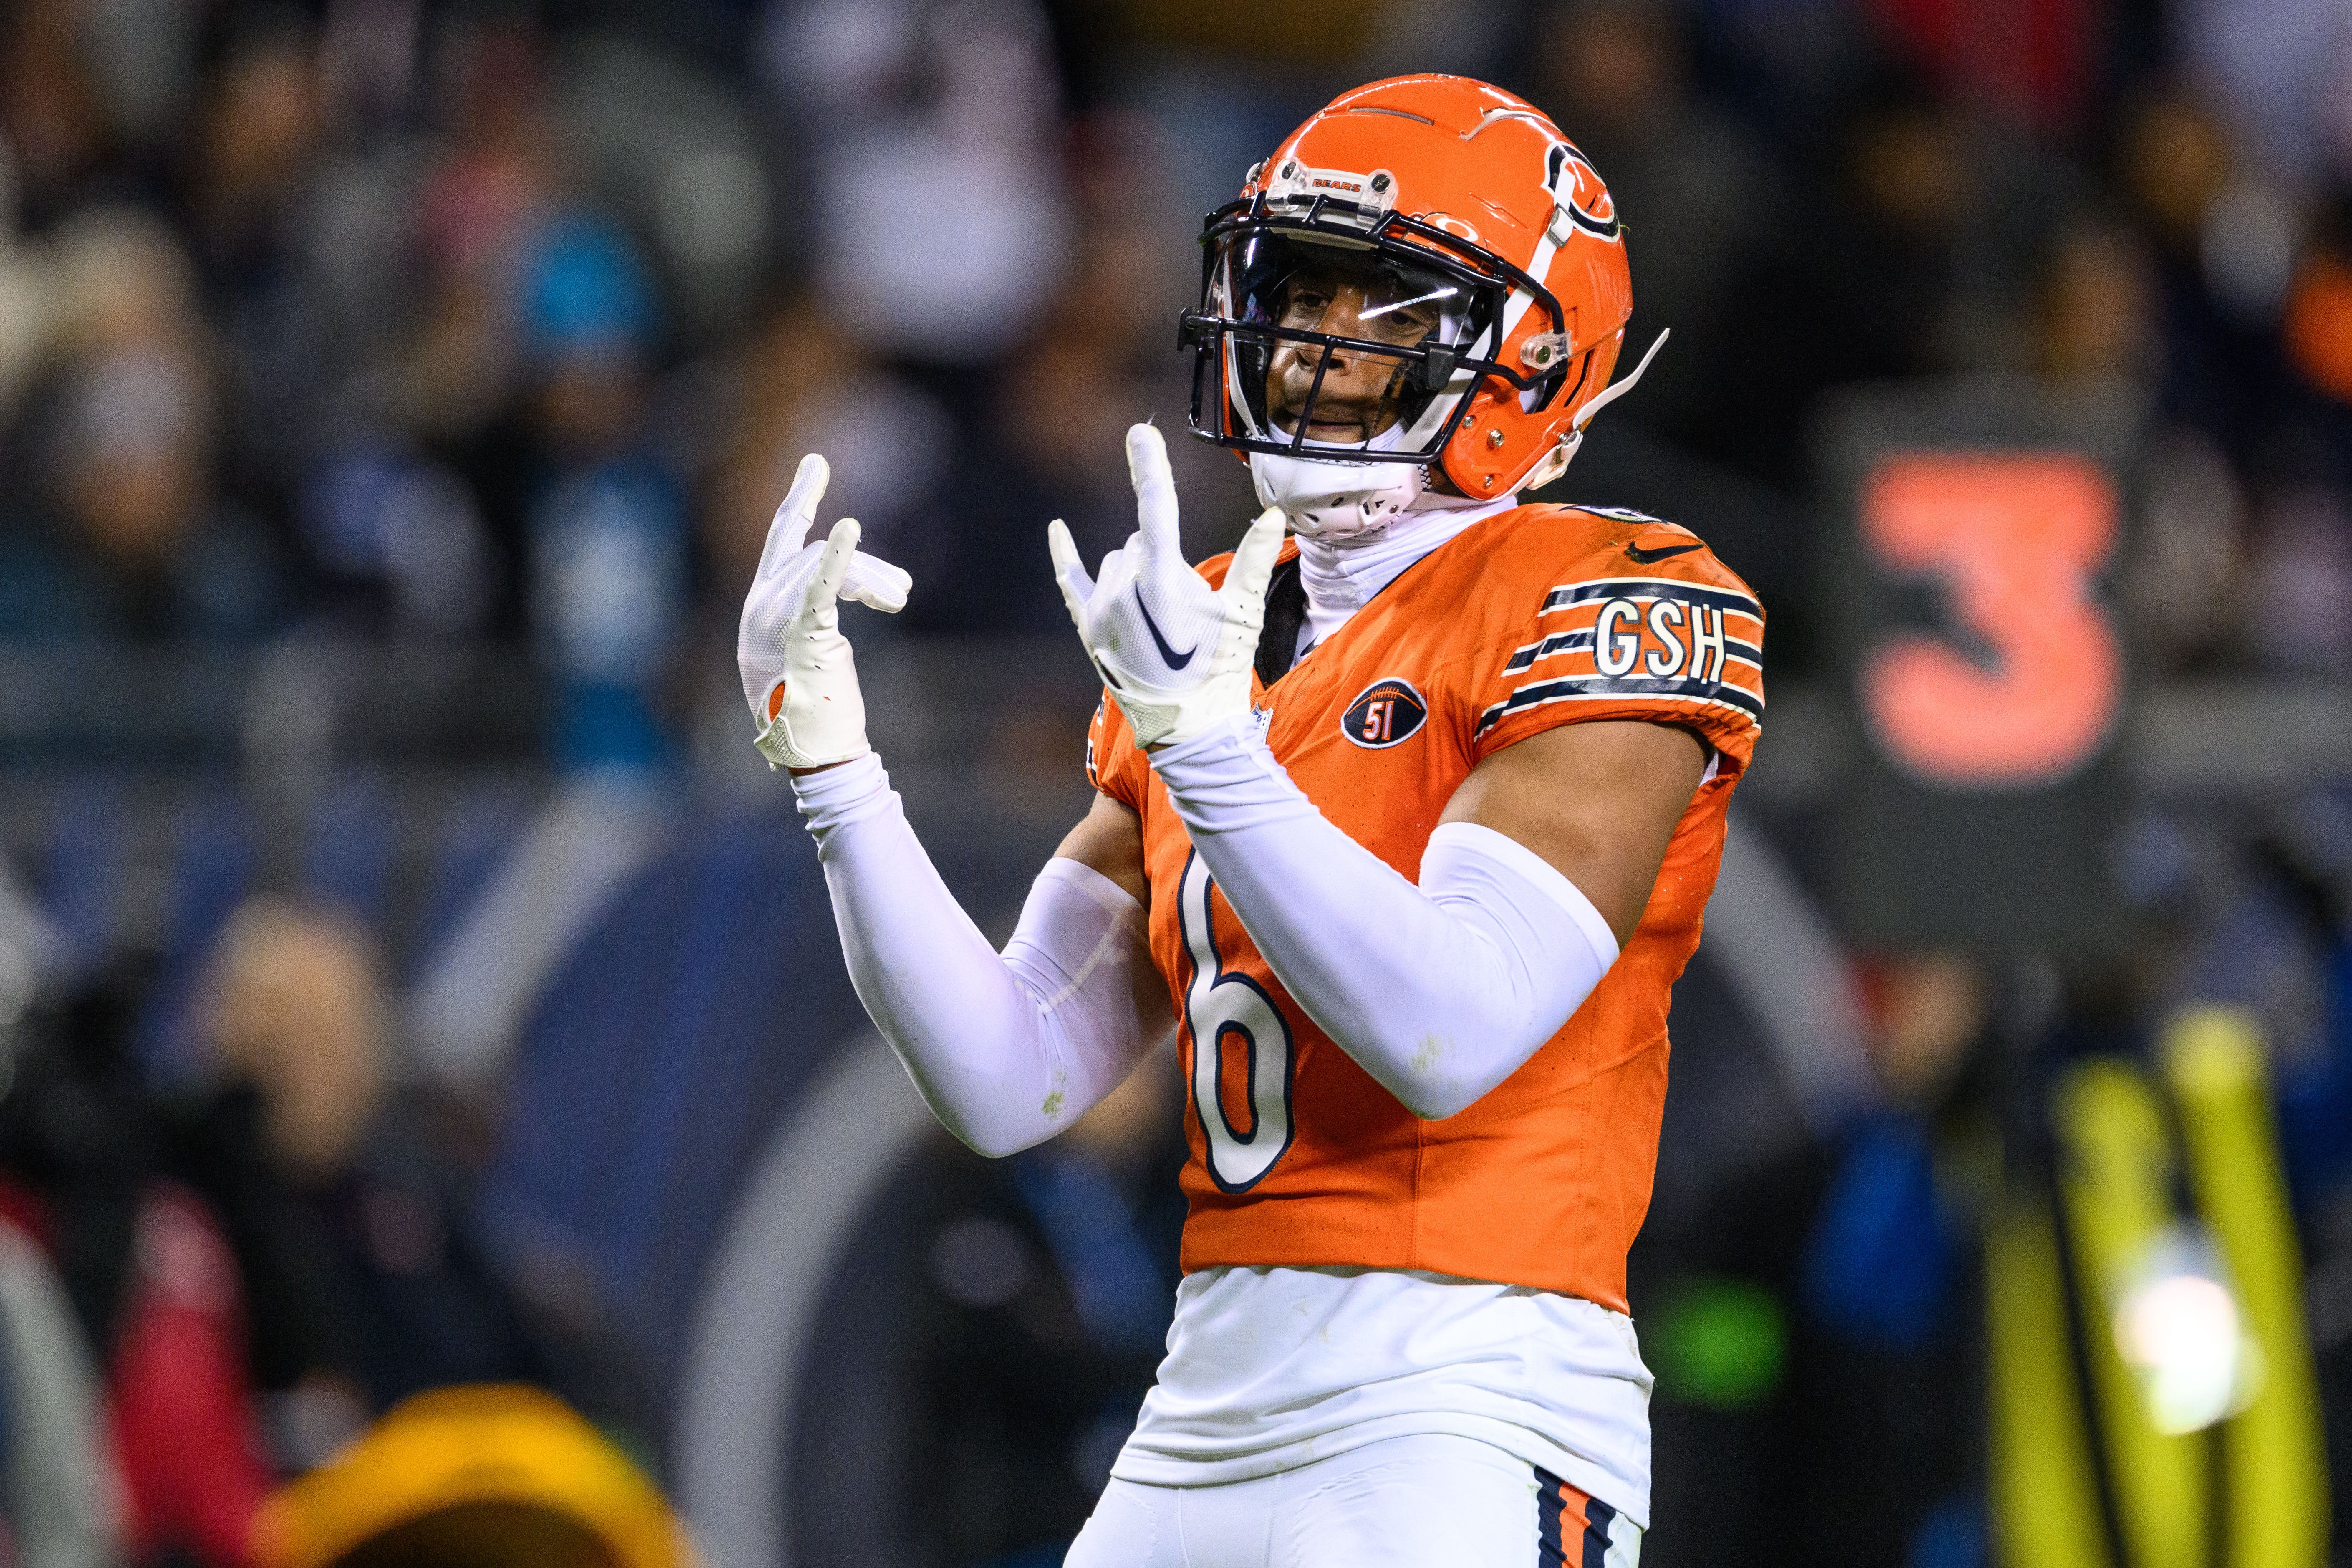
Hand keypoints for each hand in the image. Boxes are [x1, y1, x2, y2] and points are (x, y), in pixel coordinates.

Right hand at [738, 454, 912, 768]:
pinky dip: (839, 559)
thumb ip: (820, 612)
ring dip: (872, 580)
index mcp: (761, 609)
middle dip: (863, 564)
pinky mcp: (799, 635)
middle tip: (901, 592)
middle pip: (813, 552)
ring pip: (825, 567)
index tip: (816, 464)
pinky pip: (818, 588)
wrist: (815, 753)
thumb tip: (858, 583)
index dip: (800, 500)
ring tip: (900, 603)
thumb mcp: (816, 649)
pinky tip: (851, 526)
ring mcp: (773, 620)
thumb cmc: (821, 711)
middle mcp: (759, 608)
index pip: (782, 541)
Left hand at [1049, 424, 1285, 749]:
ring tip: (1163, 620)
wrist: (1188, 728)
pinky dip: (1064, 553)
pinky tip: (1056, 528)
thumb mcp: (1243, 614)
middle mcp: (1123, 588)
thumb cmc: (1220, 671)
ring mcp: (1100, 608)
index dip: (1148, 464)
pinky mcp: (1088, 626)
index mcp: (1163, 580)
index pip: (1156, 506)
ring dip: (1137, 574)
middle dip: (1163, 560)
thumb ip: (1253, 559)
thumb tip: (1273, 513)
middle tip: (1187, 609)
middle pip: (1141, 542)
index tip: (1140, 431)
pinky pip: (1070, 578)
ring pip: (1116, 562)